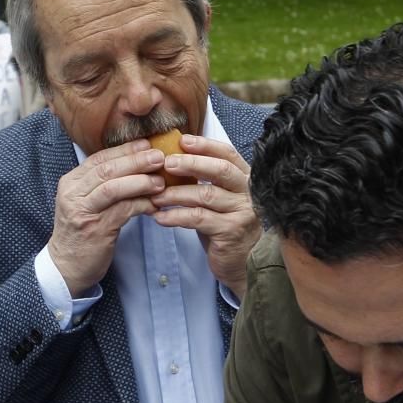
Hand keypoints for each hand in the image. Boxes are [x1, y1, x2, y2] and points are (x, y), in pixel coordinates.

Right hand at [48, 140, 164, 295]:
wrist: (67, 266)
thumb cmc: (83, 232)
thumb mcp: (88, 202)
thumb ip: (105, 184)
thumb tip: (138, 164)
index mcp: (71, 182)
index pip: (99, 158)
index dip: (125, 150)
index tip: (147, 144)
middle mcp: (73, 194)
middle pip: (107, 169)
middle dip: (135, 161)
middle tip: (159, 157)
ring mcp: (82, 211)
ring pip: (113, 188)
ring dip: (140, 182)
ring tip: (160, 181)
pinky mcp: (95, 229)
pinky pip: (122, 211)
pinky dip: (141, 205)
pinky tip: (154, 205)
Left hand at [150, 135, 260, 299]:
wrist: (242, 262)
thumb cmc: (225, 226)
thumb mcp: (219, 199)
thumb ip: (206, 180)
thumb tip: (173, 157)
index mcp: (245, 179)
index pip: (228, 154)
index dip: (205, 145)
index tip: (182, 140)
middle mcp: (248, 193)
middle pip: (220, 170)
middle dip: (191, 164)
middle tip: (165, 163)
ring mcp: (242, 212)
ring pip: (205, 195)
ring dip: (176, 194)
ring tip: (155, 196)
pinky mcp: (230, 232)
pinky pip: (198, 219)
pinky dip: (176, 216)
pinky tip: (160, 217)